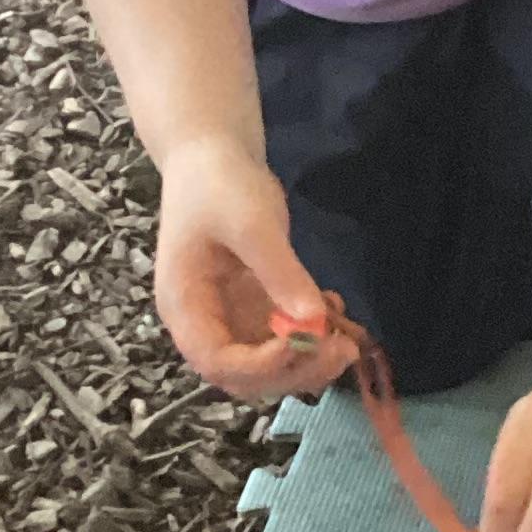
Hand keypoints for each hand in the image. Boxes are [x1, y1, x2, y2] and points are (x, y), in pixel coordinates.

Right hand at [153, 140, 352, 401]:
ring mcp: (231, 317)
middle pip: (246, 375)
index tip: (307, 343)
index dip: (263, 366)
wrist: (213, 155)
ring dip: (309, 359)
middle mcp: (205, 323)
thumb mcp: (250, 223)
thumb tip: (313, 323)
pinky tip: (334, 308)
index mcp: (185, 307)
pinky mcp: (256, 306)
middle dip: (295, 370)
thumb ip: (280, 273)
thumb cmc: (219, 184)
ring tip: (347, 335)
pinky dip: (312, 334)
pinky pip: (285, 337)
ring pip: (270, 363)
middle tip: (343, 349)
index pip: (218, 362)